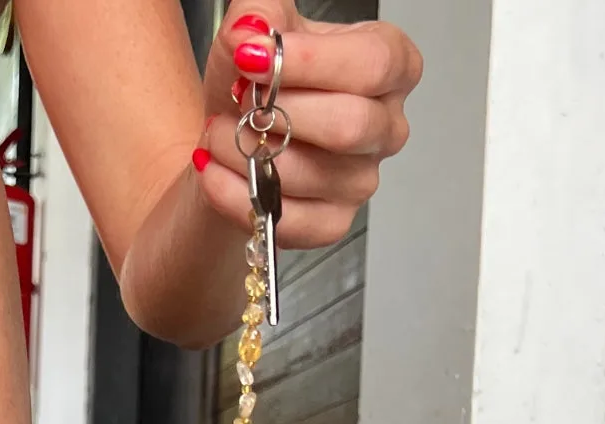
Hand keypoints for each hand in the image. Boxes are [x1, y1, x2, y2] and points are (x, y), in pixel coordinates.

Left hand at [191, 0, 421, 249]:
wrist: (234, 137)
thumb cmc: (258, 84)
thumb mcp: (256, 31)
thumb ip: (256, 16)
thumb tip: (251, 34)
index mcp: (388, 66)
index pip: (372, 64)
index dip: (309, 63)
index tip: (253, 58)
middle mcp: (386, 126)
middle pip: (349, 125)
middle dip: (278, 113)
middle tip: (239, 101)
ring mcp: (363, 180)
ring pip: (313, 173)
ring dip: (248, 152)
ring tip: (218, 133)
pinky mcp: (333, 222)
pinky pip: (292, 219)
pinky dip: (239, 195)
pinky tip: (216, 170)